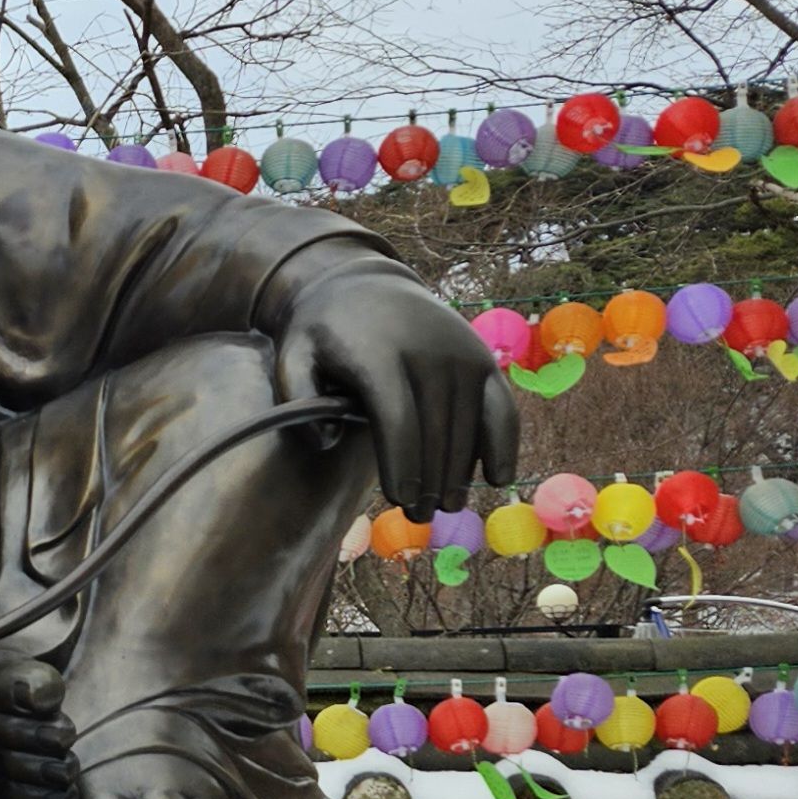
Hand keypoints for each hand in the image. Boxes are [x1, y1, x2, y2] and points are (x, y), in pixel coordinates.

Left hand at [273, 267, 518, 519]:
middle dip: (430, 480)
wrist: (363, 283)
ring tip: (447, 505)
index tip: (399, 499)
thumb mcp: (293, 353)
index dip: (402, 466)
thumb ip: (296, 394)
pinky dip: (504, 444)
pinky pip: (501, 408)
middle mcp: (427, 352)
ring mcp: (460, 354)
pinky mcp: (481, 358)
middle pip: (436, 432)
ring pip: (469, 427)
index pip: (398, 421)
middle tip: (420, 515)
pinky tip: (497, 477)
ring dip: (460, 473)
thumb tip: (324, 438)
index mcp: (379, 354)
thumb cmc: (324, 332)